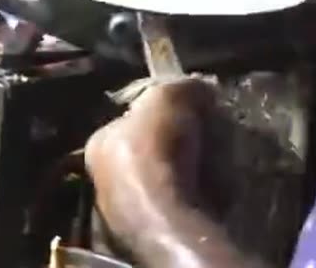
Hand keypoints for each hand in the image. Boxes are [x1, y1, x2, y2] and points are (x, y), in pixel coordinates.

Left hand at [85, 80, 218, 247]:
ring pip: (168, 176)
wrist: (166, 218)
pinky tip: (213, 186)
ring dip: (193, 166)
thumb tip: (201, 88)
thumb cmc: (156, 150)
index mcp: (100, 142)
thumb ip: (182, 86)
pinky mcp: (153, 229)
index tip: (190, 107)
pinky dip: (200, 191)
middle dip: (180, 139)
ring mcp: (127, 208)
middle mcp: (104, 177)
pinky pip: (183, 200)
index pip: (131, 117)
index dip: (163, 109)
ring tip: (215, 159)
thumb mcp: (168, 97)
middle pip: (152, 147)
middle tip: (206, 133)